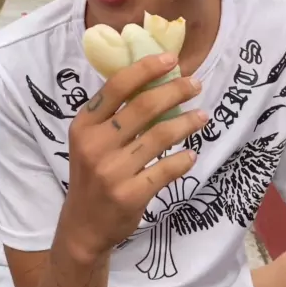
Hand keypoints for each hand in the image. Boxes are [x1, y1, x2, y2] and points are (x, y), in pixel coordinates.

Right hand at [61, 53, 206, 257]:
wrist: (83, 226)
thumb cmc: (91, 175)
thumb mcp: (90, 141)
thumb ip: (113, 116)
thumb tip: (154, 83)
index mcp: (84, 125)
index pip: (117, 86)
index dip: (146, 69)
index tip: (171, 60)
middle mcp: (96, 144)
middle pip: (144, 106)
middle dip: (175, 91)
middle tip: (195, 85)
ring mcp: (112, 171)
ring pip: (160, 136)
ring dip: (187, 123)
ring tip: (202, 117)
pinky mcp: (130, 194)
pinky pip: (166, 170)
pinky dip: (183, 160)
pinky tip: (191, 155)